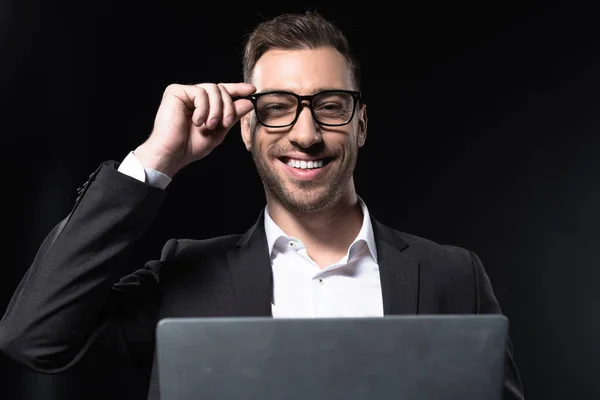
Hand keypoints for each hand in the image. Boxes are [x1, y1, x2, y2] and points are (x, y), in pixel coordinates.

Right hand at [134, 82, 255, 176]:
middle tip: (225, 123)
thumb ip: (232, 116)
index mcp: (203, 104)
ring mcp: (184, 92)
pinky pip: (200, 92)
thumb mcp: (219, 131)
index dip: (237, 89)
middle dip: (228, 106)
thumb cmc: (191, 146)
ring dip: (216, 109)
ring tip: (209, 125)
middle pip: (220, 89)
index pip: (222, 92)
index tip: (252, 90)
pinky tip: (197, 121)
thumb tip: (248, 102)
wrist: (173, 154)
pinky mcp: (175, 91)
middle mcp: (193, 96)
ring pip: (213, 89)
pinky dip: (203, 109)